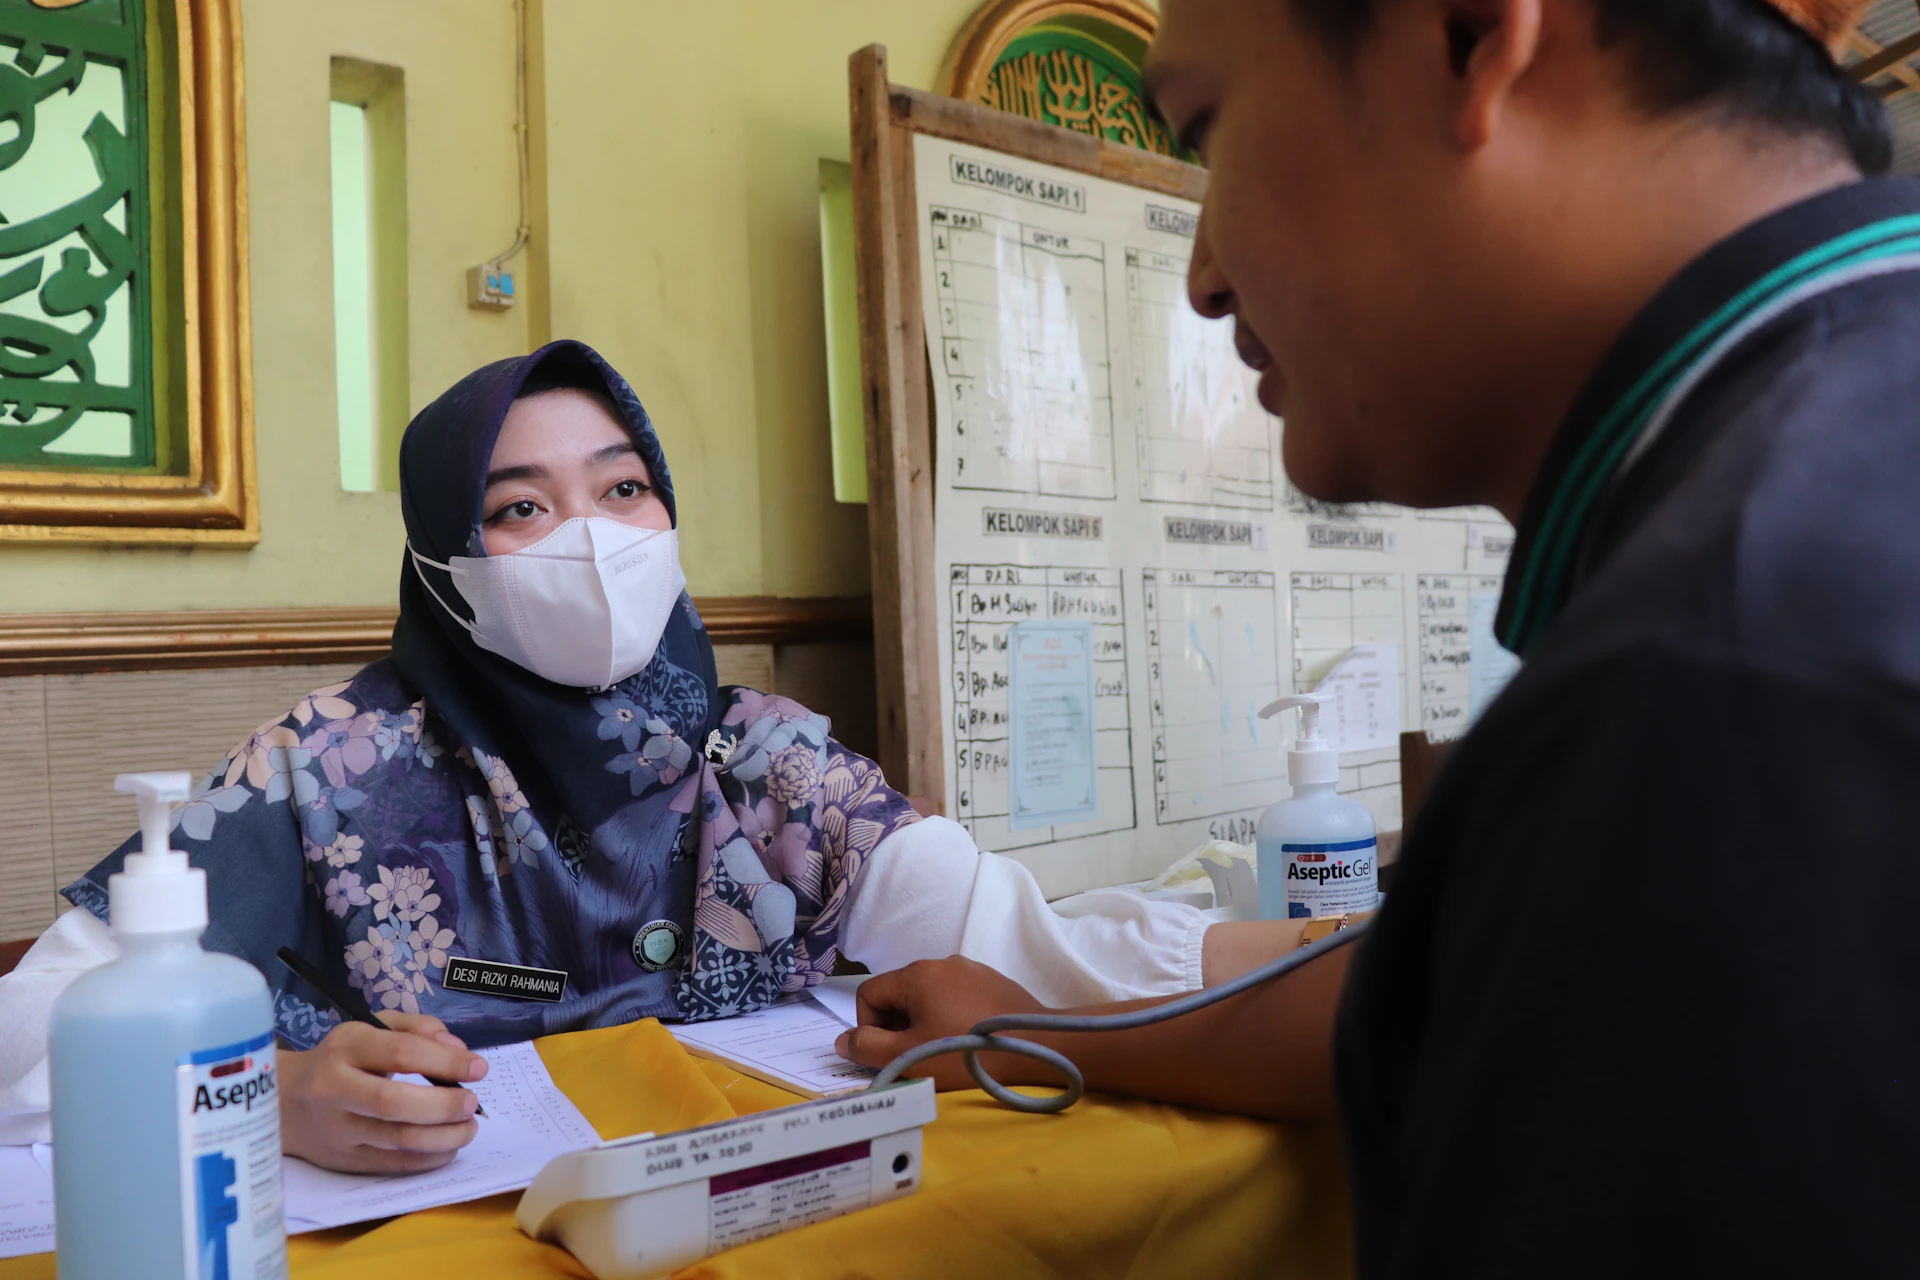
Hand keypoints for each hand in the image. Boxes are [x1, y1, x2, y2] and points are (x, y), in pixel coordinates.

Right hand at [279, 1012, 486, 1172]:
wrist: (283, 1101)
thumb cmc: (341, 1059)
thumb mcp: (371, 1027)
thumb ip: (417, 1028)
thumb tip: (456, 1048)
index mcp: (346, 1046)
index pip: (402, 1053)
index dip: (446, 1062)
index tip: (479, 1068)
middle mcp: (336, 1087)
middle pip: (395, 1102)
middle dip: (444, 1106)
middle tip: (472, 1103)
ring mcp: (337, 1128)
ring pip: (397, 1139)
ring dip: (445, 1136)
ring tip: (468, 1127)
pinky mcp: (342, 1159)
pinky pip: (392, 1164)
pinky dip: (429, 1159)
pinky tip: (448, 1147)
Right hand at [834, 957, 1054, 1090]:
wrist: (1037, 1046)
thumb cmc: (965, 1052)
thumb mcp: (910, 1056)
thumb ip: (868, 1047)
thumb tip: (843, 1039)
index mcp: (917, 974)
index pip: (870, 994)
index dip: (869, 1028)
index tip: (890, 1054)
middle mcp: (942, 962)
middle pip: (900, 994)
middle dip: (898, 1027)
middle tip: (917, 1058)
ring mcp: (972, 969)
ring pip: (929, 997)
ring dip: (925, 1023)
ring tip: (945, 1052)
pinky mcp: (994, 982)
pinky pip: (957, 997)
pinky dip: (952, 1018)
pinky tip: (969, 1042)